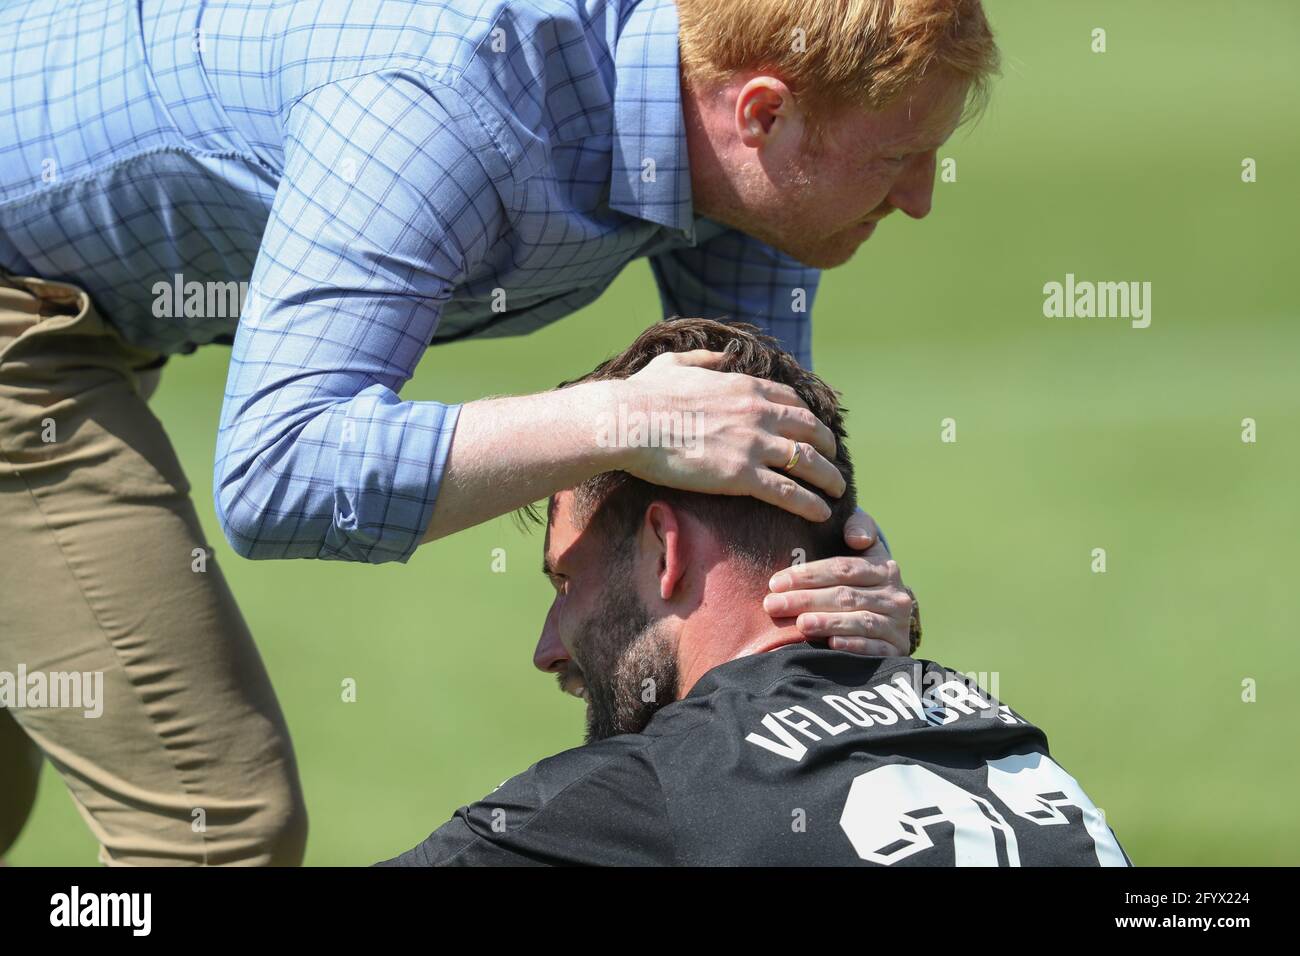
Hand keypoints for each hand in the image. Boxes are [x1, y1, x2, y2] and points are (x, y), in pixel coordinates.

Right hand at [614, 350, 846, 521]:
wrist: (629, 422)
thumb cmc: (644, 394)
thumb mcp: (677, 363)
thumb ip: (704, 360)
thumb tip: (719, 357)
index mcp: (745, 386)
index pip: (793, 402)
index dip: (809, 419)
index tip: (814, 432)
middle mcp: (758, 413)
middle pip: (810, 430)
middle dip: (827, 447)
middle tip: (833, 461)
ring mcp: (753, 444)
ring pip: (808, 462)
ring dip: (829, 478)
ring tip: (838, 491)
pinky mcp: (742, 475)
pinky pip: (789, 492)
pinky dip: (810, 503)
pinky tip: (821, 512)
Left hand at [763, 508, 917, 655]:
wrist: (890, 620)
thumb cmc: (861, 581)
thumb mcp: (864, 551)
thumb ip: (858, 528)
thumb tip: (855, 537)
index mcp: (884, 568)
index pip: (843, 569)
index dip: (808, 574)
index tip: (775, 583)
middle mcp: (894, 595)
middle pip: (845, 596)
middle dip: (805, 600)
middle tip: (772, 605)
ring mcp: (898, 625)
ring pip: (860, 622)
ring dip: (828, 622)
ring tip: (800, 624)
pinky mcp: (897, 649)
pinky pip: (876, 648)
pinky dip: (854, 645)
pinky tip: (832, 644)